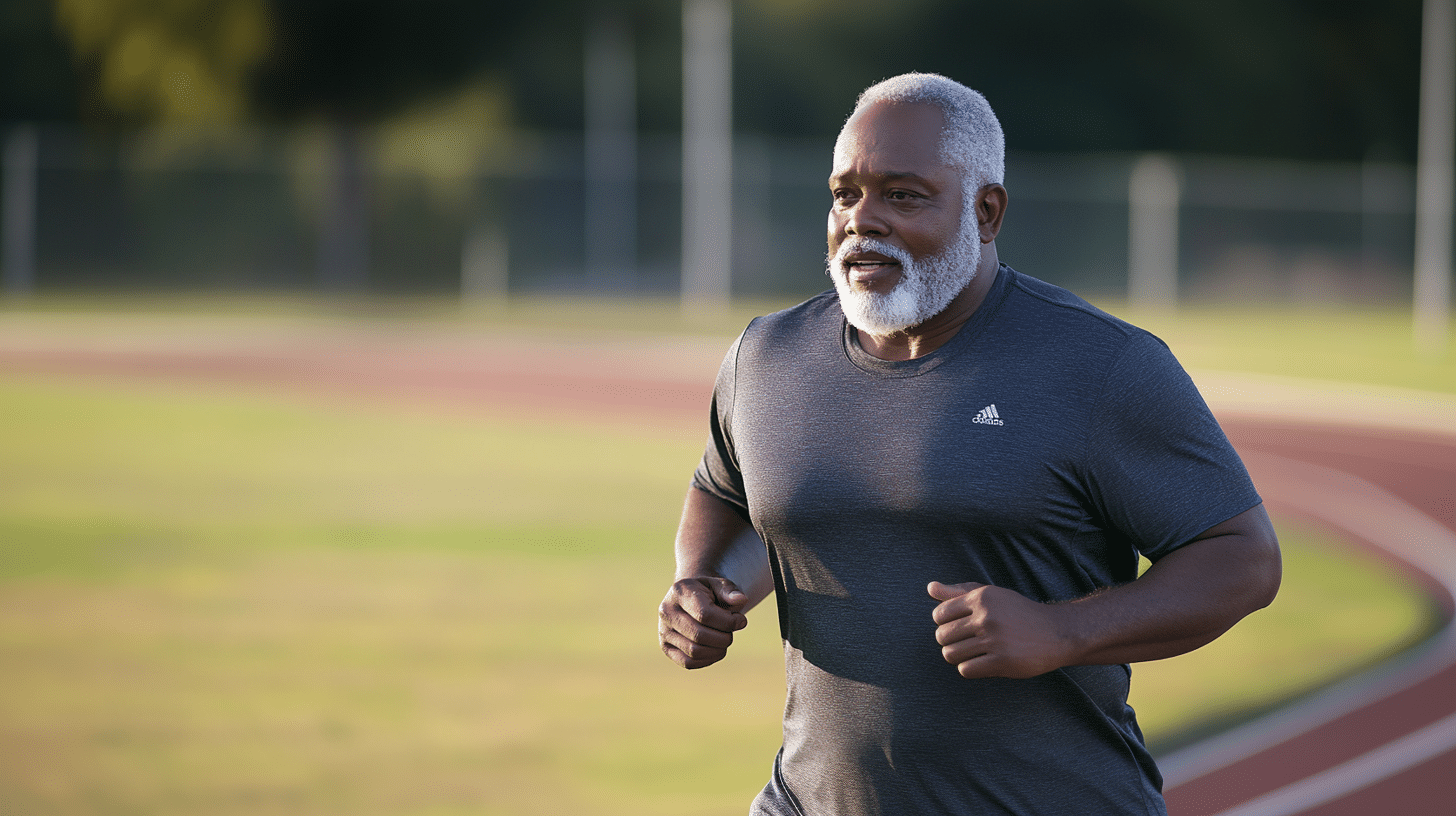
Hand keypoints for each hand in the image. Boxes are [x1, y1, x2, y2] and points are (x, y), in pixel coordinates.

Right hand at [659, 577, 748, 668]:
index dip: (728, 622)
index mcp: (680, 592)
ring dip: (717, 650)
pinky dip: (708, 659)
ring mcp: (664, 631)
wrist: (689, 598)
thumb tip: (741, 601)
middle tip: (731, 632)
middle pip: (699, 635)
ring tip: (724, 639)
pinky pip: (688, 662)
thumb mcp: (719, 585)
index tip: (741, 620)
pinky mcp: (666, 647)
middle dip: (724, 637)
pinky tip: (716, 649)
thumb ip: (730, 591)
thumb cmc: (708, 592)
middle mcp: (666, 612)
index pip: (704, 614)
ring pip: (694, 651)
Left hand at [928, 581, 1073, 678]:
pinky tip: (981, 662)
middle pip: (942, 635)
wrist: (1056, 632)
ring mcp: (994, 640)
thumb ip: (959, 592)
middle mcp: (986, 616)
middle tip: (965, 641)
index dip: (943, 622)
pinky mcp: (1001, 662)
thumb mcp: (991, 595)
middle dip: (949, 641)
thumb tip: (930, 588)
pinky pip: (965, 670)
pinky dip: (969, 668)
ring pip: (951, 654)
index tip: (958, 626)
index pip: (939, 614)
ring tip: (972, 653)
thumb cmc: (1018, 612)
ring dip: (957, 656)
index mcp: (981, 597)